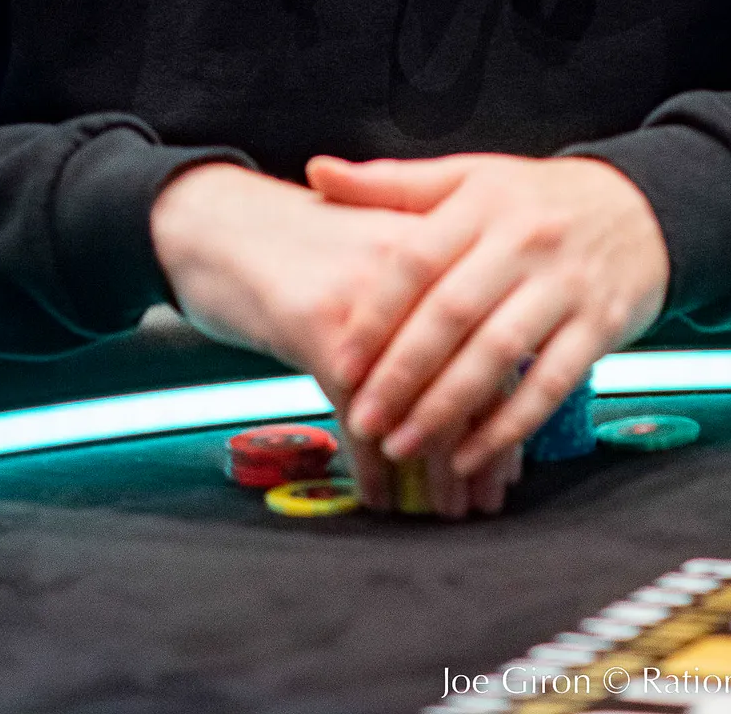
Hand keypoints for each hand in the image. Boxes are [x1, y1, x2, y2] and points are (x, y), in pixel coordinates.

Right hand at [149, 163, 519, 516]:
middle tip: (484, 500)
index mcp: (441, 247)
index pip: (495, 340)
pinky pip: (360, 419)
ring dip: (436, 471)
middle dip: (479, 453)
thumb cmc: (305, 243)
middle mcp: (418, 271)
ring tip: (445, 508)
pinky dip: (372, 468)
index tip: (509, 459)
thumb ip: (432, 297)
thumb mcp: (380, 253)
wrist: (221, 221)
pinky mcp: (321, 330)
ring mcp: (370, 303)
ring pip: (422, 406)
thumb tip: (480, 378)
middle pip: (468, 380)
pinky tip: (378, 496)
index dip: (506, 411)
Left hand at [308, 152, 668, 477]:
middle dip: (402, 373)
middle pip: (453, 311)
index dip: (375, 315)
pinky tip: (472, 455)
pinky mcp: (601, 325)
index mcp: (483, 200)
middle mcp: (525, 238)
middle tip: (363, 418)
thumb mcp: (471, 177)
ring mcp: (566, 283)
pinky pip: (552, 383)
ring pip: (499, 352)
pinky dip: (510, 425)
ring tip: (404, 446)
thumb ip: (394, 184)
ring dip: (447, 406)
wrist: (642, 207)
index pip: (417, 259)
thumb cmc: (538, 200)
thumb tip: (318, 173)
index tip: (340, 362)